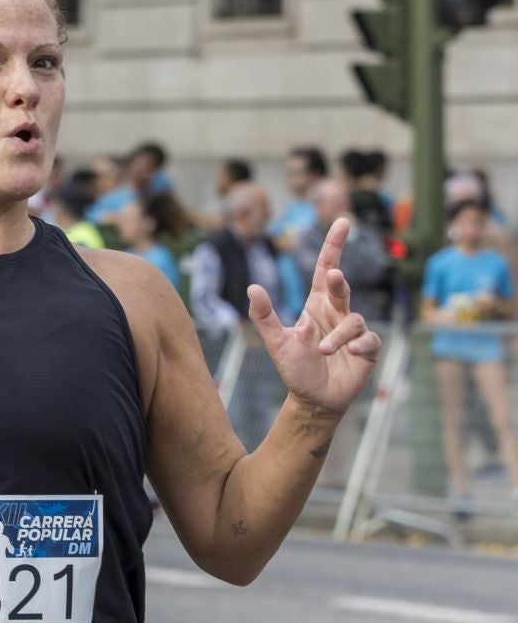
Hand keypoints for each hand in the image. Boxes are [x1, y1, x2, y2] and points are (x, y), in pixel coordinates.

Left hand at [247, 217, 382, 418]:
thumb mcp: (276, 342)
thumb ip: (264, 316)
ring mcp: (354, 331)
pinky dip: (359, 345)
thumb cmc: (295, 368)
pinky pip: (369, 340)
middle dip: (340, 281)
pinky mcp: (367, 349)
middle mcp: (337, 313)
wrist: (313, 399)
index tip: (342, 222)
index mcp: (317, 306)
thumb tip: (253, 287)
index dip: (334, 246)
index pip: (326, 269)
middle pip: (342, 288)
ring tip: (321, 350)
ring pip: (353, 320)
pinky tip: (349, 354)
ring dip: (338, 335)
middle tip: (334, 277)